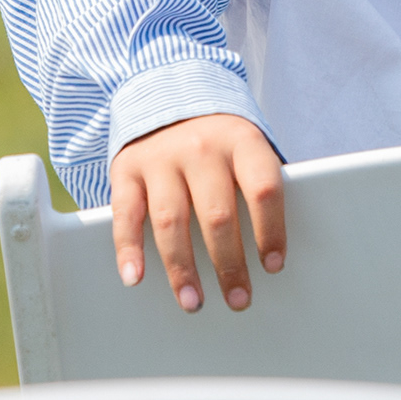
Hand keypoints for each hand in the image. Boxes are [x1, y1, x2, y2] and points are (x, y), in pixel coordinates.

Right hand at [109, 113, 283, 312]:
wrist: (167, 98)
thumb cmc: (218, 143)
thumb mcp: (245, 149)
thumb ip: (256, 188)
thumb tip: (272, 255)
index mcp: (241, 142)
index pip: (263, 189)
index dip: (270, 231)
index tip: (273, 266)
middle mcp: (201, 148)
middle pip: (218, 215)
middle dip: (229, 265)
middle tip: (238, 299)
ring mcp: (161, 158)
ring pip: (172, 222)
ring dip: (182, 269)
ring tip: (194, 302)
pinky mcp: (128, 169)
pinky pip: (126, 214)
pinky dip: (128, 249)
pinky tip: (135, 277)